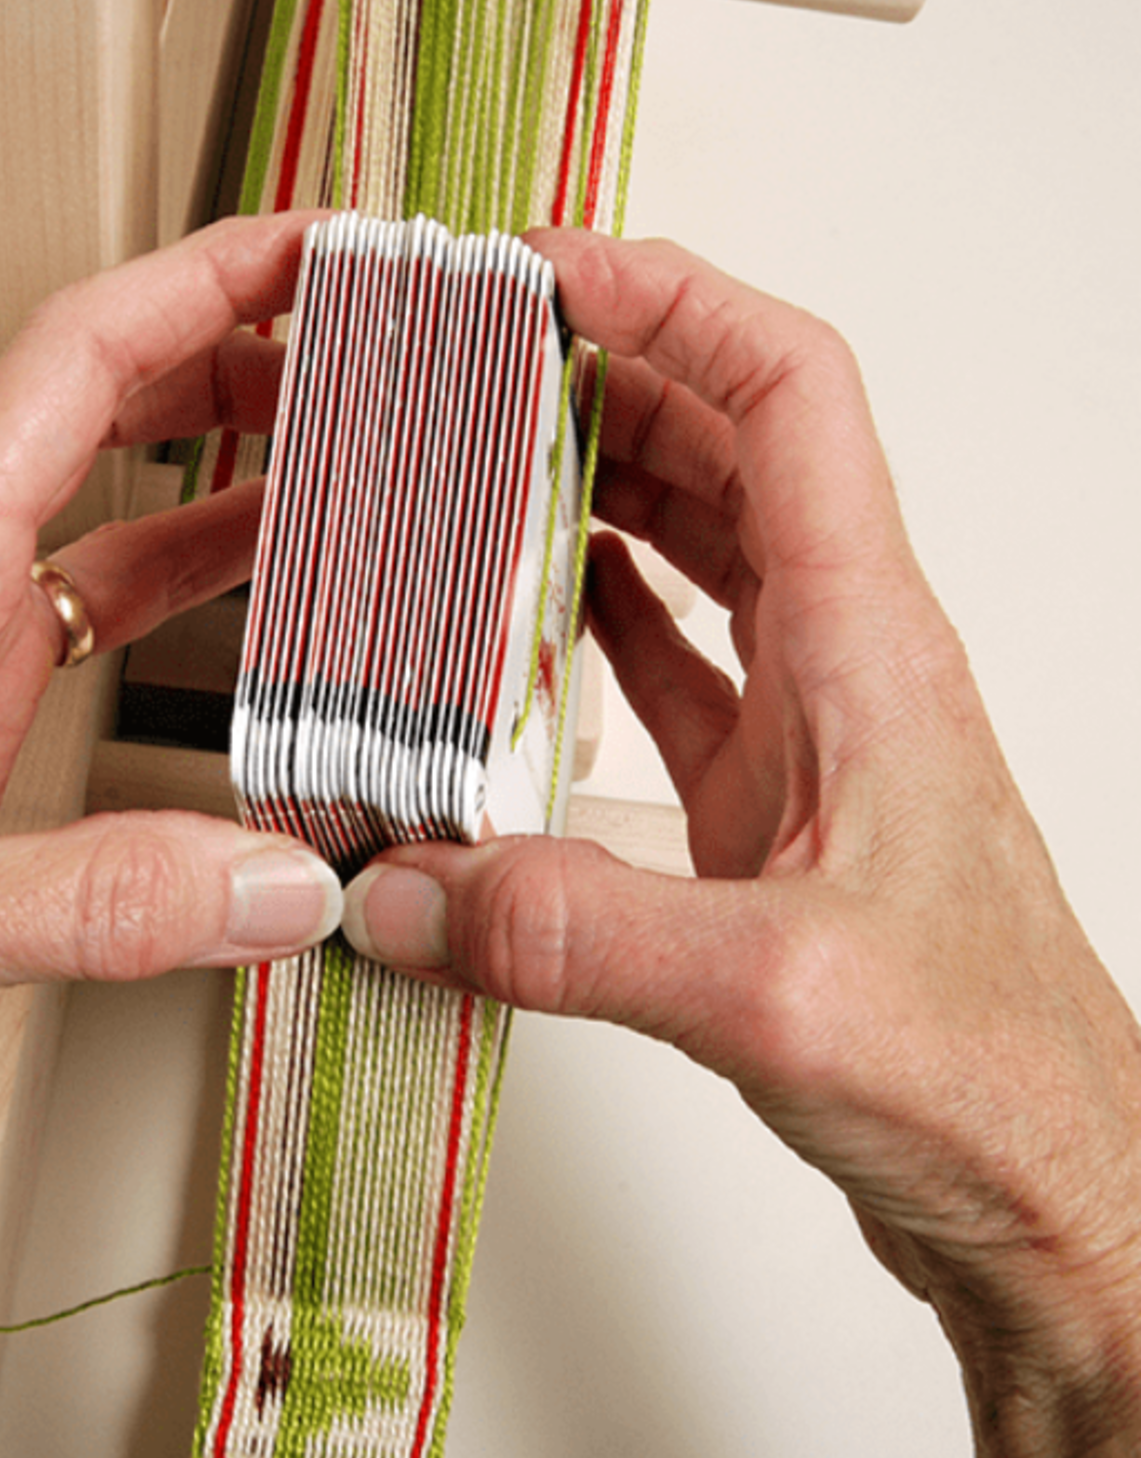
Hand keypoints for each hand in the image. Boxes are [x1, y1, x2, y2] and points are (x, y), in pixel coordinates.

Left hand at [0, 214, 341, 1265]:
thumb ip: (91, 901)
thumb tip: (280, 879)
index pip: (74, 361)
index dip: (201, 284)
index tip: (315, 256)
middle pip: (108, 400)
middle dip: (241, 350)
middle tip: (368, 349)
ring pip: (118, 500)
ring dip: (232, 458)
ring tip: (351, 447)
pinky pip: (109, 607)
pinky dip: (202, 579)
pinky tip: (270, 600)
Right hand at [341, 231, 1140, 1457]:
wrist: (1050, 1187)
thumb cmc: (991, 1075)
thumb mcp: (776, 993)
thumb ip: (575, 932)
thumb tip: (407, 890)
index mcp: (869, 645)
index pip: (789, 393)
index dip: (675, 300)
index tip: (550, 270)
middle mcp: (843, 664)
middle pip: (725, 447)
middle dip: (602, 375)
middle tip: (471, 362)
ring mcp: (807, 736)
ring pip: (697, 549)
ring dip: (594, 487)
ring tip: (473, 463)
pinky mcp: (766, 814)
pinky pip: (671, 668)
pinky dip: (592, 620)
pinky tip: (522, 621)